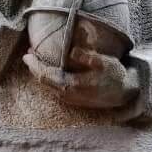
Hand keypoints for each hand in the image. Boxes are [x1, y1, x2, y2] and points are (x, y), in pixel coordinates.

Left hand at [25, 46, 139, 113]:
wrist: (124, 94)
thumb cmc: (114, 76)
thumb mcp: (104, 63)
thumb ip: (87, 57)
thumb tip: (71, 50)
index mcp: (71, 85)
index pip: (45, 75)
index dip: (34, 65)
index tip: (27, 55)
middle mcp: (67, 95)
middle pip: (43, 82)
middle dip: (35, 68)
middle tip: (29, 54)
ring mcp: (70, 99)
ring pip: (48, 86)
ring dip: (41, 74)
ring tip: (36, 60)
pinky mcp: (73, 100)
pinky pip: (54, 89)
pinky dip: (49, 79)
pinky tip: (50, 71)